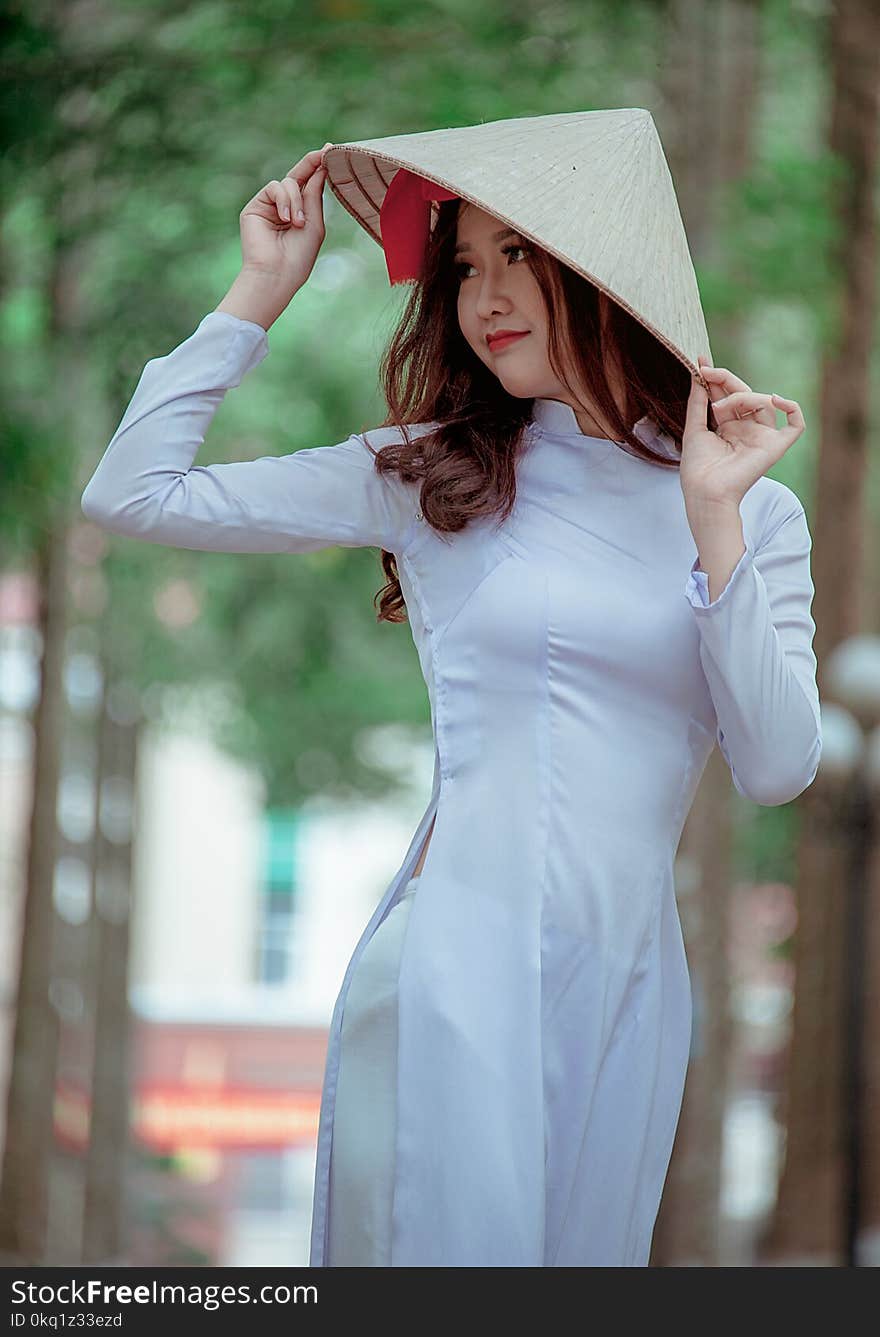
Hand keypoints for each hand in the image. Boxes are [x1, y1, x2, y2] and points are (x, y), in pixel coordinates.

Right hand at [238, 145, 331, 291]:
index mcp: (301, 212)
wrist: (277, 273)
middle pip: (298, 176)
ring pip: (287, 183)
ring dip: (296, 201)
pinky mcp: (255, 206)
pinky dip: (284, 200)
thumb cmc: (299, 256)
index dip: (318, 167)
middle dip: (311, 163)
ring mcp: (269, 205)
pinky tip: (285, 219)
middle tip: (324, 152)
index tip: (329, 150)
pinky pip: (274, 187)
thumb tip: (320, 167)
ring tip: (296, 224)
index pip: (309, 185)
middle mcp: (285, 206)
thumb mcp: (314, 222)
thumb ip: (314, 194)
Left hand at [680, 354, 805, 505]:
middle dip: (726, 380)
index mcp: (728, 426)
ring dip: (741, 396)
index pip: (727, 395)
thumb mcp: (694, 429)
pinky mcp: (775, 447)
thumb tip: (698, 376)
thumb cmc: (698, 468)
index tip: (700, 362)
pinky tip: (774, 399)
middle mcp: (747, 430)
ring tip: (720, 406)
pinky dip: (792, 408)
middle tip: (707, 373)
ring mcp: (762, 437)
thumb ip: (698, 402)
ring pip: (763, 403)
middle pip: (745, 394)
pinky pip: (795, 425)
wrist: (705, 493)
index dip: (716, 378)